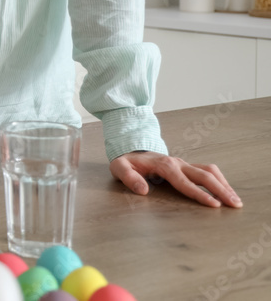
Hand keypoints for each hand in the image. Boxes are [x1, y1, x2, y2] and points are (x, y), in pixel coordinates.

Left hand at [110, 152, 241, 207]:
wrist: (129, 149)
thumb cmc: (126, 162)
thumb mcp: (119, 168)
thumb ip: (129, 178)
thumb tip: (143, 190)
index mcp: (163, 165)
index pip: (184, 182)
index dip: (199, 193)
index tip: (213, 205)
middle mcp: (177, 163)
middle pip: (204, 175)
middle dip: (220, 190)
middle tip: (234, 205)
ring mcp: (183, 163)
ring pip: (209, 171)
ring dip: (224, 184)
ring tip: (235, 200)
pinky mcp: (187, 166)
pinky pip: (207, 171)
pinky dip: (220, 180)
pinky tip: (226, 191)